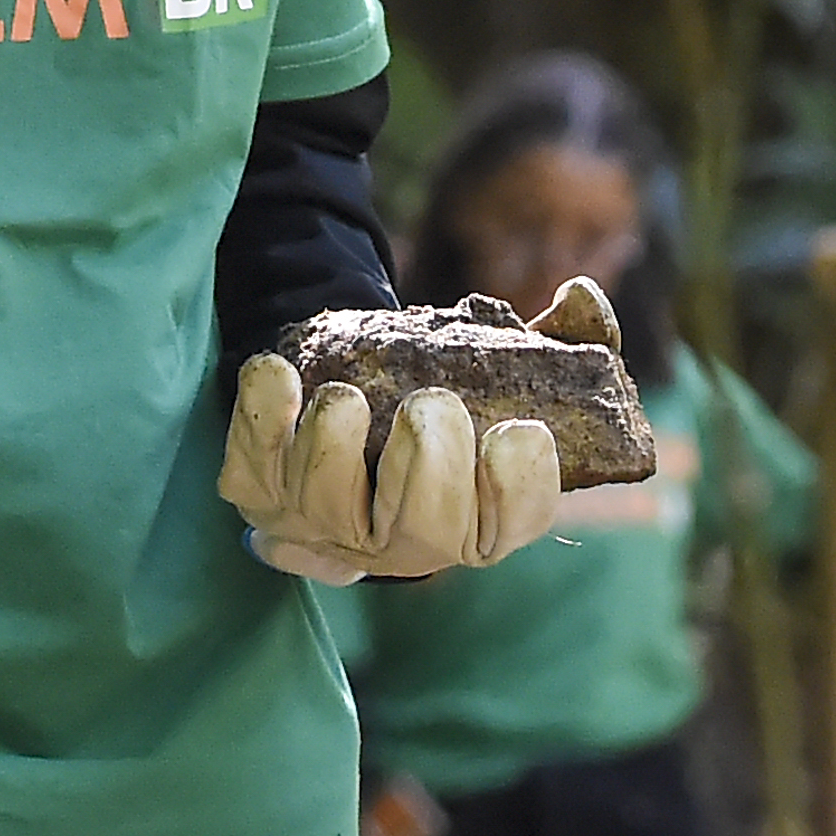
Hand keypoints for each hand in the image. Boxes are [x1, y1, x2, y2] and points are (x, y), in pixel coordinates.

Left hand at [218, 352, 560, 582]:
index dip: (519, 492)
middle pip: (423, 536)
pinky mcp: (260, 492)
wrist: (344, 389)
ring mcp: (324, 522)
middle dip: (430, 471)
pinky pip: (252, 473)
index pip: (508, 529)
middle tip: (432, 406)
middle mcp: (400, 538)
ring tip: (347, 397)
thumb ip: (558, 336)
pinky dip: (263, 420)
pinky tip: (278, 375)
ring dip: (337, 452)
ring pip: (331, 511)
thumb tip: (583, 296)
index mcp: (472, 516)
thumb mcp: (500, 363)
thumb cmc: (437, 387)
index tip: (520, 432)